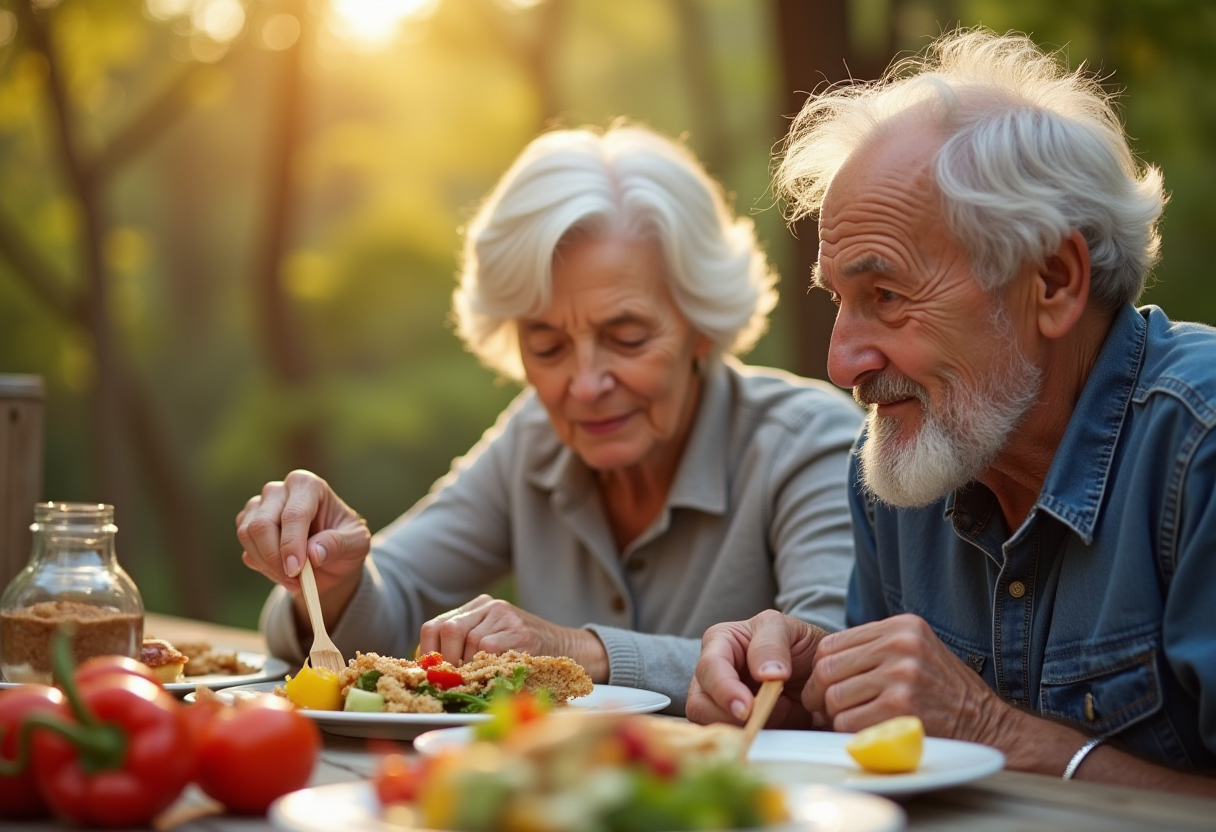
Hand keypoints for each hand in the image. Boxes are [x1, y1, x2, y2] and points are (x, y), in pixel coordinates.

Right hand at [235, 470, 371, 594]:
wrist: (333, 559)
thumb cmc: (346, 542)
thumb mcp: (356, 544)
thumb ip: (338, 544)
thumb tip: (313, 553)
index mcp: (308, 486)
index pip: (293, 514)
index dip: (291, 544)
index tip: (296, 569)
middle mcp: (280, 491)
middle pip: (262, 524)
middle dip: (275, 558)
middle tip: (295, 580)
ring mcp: (260, 506)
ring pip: (248, 536)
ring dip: (269, 565)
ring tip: (295, 581)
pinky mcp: (248, 526)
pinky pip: (247, 551)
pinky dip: (264, 569)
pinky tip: (285, 575)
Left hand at [418, 595, 608, 680]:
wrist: (568, 650)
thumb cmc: (525, 654)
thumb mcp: (493, 643)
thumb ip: (465, 650)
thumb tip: (431, 676)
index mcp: (476, 608)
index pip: (435, 626)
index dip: (428, 654)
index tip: (432, 676)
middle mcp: (489, 606)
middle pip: (448, 630)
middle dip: (447, 662)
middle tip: (454, 682)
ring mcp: (505, 616)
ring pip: (468, 640)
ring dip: (468, 667)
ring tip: (476, 681)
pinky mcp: (520, 630)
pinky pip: (489, 649)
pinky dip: (485, 667)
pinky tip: (492, 676)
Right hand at [686, 610, 825, 728]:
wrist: (815, 667)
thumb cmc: (794, 642)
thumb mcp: (785, 629)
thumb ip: (771, 644)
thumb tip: (765, 675)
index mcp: (719, 644)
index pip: (709, 669)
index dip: (724, 690)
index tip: (747, 708)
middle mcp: (712, 675)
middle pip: (699, 704)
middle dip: (730, 717)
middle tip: (764, 715)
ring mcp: (720, 704)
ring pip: (712, 727)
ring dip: (744, 728)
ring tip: (780, 711)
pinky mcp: (735, 727)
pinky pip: (732, 741)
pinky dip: (755, 738)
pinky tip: (778, 722)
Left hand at [805, 613, 1009, 742]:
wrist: (986, 722)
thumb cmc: (943, 691)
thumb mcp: (914, 652)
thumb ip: (873, 649)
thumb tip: (820, 666)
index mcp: (901, 626)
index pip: (831, 643)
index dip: (819, 670)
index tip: (823, 687)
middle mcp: (900, 644)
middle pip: (828, 669)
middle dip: (819, 694)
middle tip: (823, 710)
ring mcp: (901, 674)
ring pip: (834, 696)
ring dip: (834, 716)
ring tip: (849, 721)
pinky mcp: (901, 706)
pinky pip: (848, 721)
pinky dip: (847, 732)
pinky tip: (864, 732)